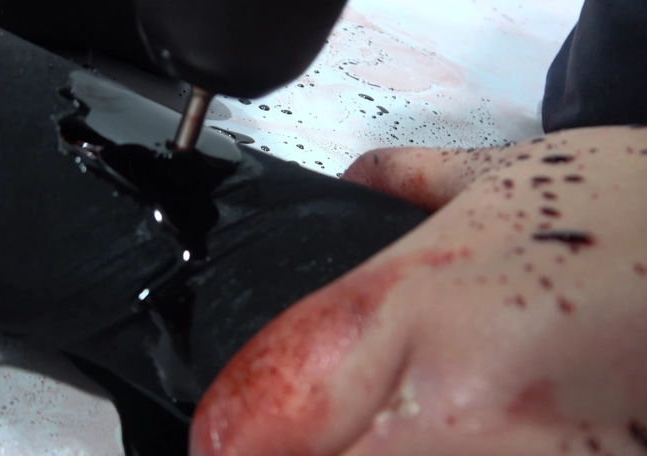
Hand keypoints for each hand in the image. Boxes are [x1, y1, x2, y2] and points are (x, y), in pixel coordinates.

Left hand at [189, 125, 646, 455]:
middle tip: (302, 435)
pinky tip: (450, 440)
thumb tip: (351, 185)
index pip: (266, 402)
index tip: (224, 438)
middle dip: (288, 454)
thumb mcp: (502, 179)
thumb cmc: (634, 215)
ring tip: (400, 433)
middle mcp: (459, 406)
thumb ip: (401, 184)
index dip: (229, 431)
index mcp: (419, 305)